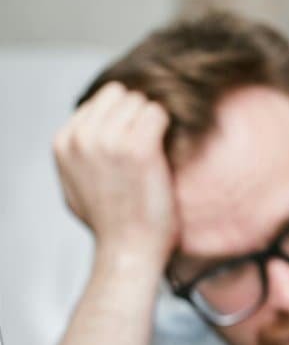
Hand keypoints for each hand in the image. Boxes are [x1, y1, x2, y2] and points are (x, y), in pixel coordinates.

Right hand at [53, 81, 176, 268]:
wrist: (128, 249)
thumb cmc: (109, 222)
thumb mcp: (74, 183)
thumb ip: (77, 152)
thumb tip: (86, 130)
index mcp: (64, 141)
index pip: (101, 99)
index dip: (123, 117)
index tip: (134, 141)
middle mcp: (83, 136)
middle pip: (123, 96)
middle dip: (139, 115)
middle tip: (150, 146)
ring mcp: (109, 139)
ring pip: (143, 102)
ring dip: (155, 123)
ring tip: (157, 154)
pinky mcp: (139, 147)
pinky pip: (160, 113)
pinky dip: (169, 127)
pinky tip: (167, 152)